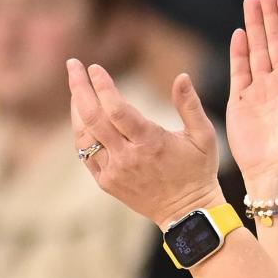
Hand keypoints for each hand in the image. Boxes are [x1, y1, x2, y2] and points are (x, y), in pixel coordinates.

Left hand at [67, 60, 222, 229]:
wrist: (188, 213)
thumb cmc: (198, 171)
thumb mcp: (203, 137)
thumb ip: (190, 105)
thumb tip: (182, 76)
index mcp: (150, 143)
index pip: (117, 108)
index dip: (102, 85)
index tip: (95, 67)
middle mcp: (128, 157)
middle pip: (93, 117)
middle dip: (79, 87)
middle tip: (73, 65)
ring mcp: (114, 171)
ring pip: (84, 135)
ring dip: (77, 108)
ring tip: (77, 88)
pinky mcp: (107, 182)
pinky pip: (85, 153)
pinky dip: (81, 132)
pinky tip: (82, 117)